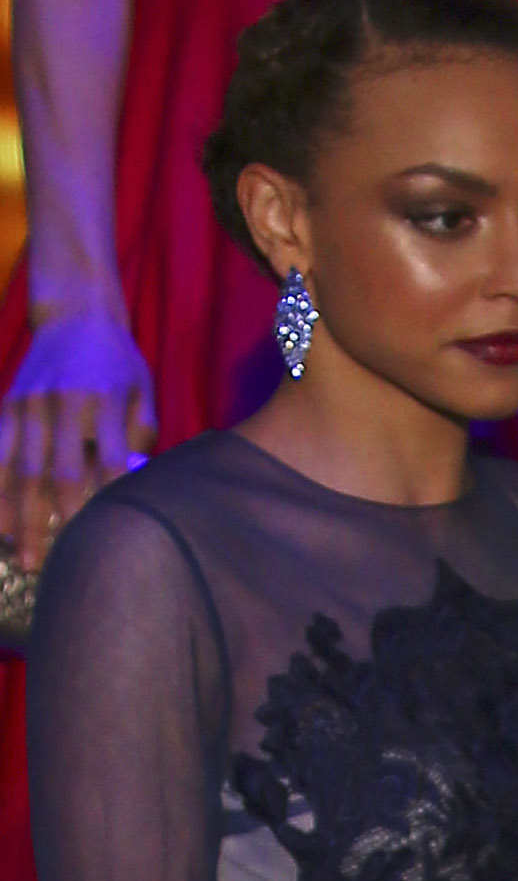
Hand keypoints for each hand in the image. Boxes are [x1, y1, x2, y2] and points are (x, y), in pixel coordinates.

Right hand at [0, 307, 152, 581]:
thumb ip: (139, 438)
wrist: (75, 313)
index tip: (101, 544)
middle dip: (51, 522)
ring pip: (20, 467)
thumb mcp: (142, 394)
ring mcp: (30, 404)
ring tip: (19, 554)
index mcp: (103, 404)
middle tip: (50, 566)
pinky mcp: (9, 403)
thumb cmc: (119, 366)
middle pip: (55, 473)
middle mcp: (62, 404)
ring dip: (18, 514)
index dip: (101, 505)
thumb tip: (135, 486)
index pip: (103, 464)